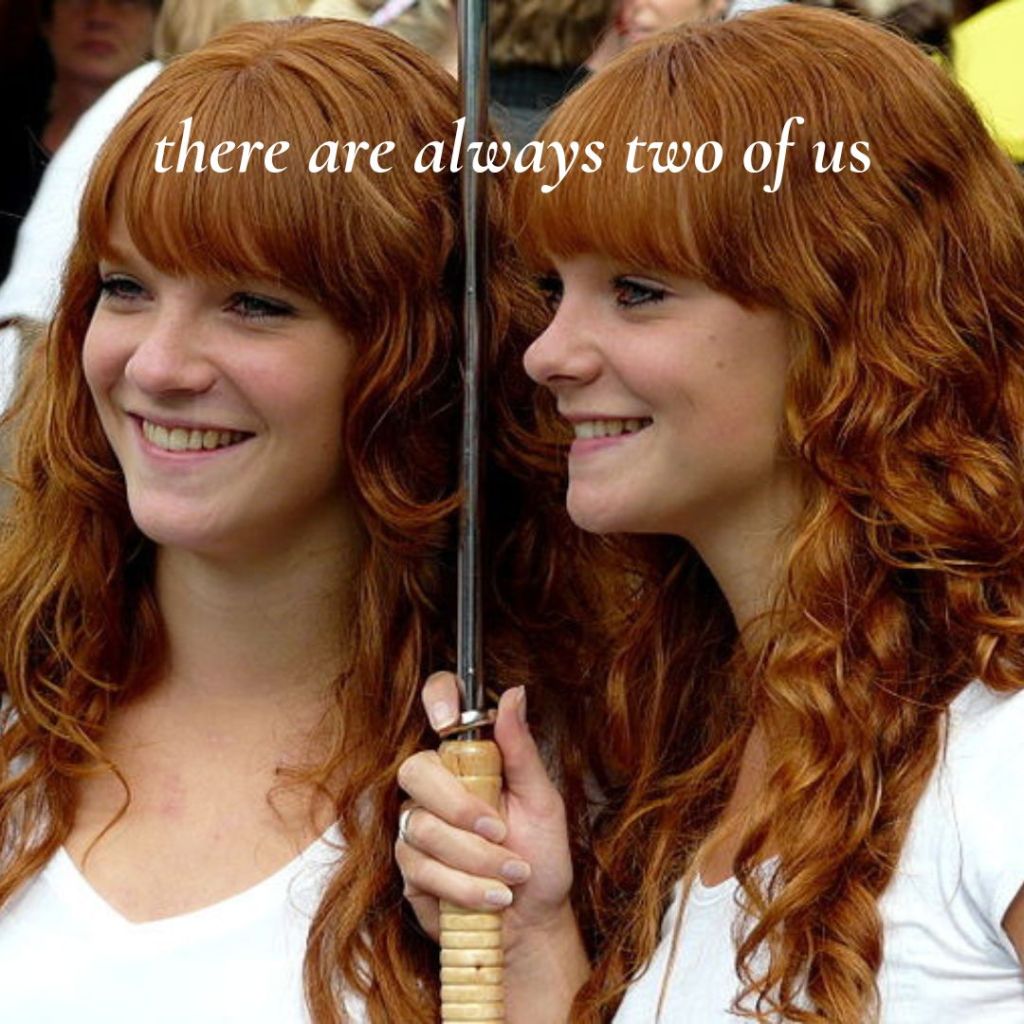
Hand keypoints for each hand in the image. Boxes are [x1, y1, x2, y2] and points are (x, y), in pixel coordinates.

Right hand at [396, 674, 581, 969]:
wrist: (532, 922)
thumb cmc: (541, 857)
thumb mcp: (542, 801)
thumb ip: (521, 750)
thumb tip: (514, 693)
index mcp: (471, 757)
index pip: (441, 703)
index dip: (437, 698)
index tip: (447, 718)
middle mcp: (439, 785)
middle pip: (416, 771)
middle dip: (460, 808)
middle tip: (499, 831)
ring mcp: (418, 825)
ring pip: (423, 828)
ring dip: (475, 859)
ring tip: (512, 875)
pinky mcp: (410, 868)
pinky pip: (421, 868)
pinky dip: (465, 886)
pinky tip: (492, 897)